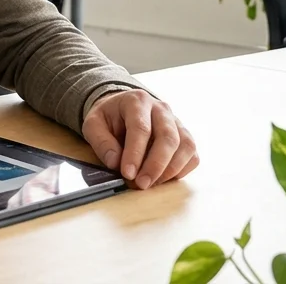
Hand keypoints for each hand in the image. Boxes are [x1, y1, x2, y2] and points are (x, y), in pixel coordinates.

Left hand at [82, 90, 197, 189]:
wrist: (121, 109)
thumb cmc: (109, 118)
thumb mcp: (93, 124)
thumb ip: (101, 142)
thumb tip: (115, 163)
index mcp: (137, 101)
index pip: (141, 128)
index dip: (135, 154)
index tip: (127, 174)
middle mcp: (161, 109)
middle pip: (168, 137)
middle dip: (155, 165)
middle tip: (141, 184)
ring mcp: (176, 122)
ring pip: (185, 146)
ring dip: (170, 170)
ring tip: (150, 183)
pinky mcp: (184, 136)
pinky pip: (192, 155)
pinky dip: (181, 170)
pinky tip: (163, 178)